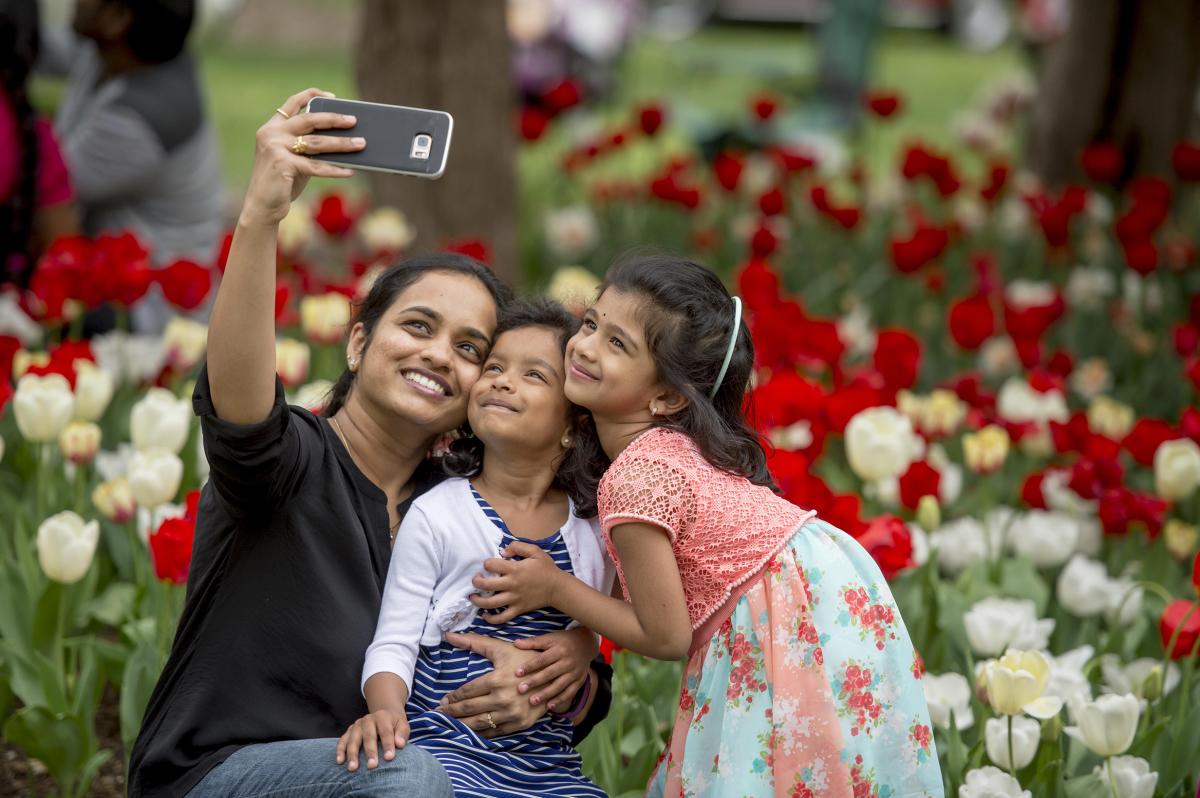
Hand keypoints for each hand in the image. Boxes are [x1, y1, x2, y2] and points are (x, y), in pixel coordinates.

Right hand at [241, 88, 364, 226]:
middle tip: (354, 120)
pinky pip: (316, 166)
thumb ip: (308, 146)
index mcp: (272, 127)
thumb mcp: (294, 159)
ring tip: (361, 144)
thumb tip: (342, 140)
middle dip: (334, 119)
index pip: (292, 103)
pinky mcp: (282, 165)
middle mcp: (271, 133)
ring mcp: (275, 147)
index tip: (333, 97)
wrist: (262, 206)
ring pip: (316, 143)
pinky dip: (335, 169)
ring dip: (342, 143)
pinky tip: (350, 171)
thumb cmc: (282, 183)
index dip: (312, 96)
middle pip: (309, 120)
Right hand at [335, 709, 408, 771]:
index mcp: (382, 717)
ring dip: (352, 754)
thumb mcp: (402, 725)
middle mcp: (368, 720)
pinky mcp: (349, 731)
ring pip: (353, 739)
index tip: (390, 758)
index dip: (388, 744)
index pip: (386, 731)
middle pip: (368, 736)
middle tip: (372, 766)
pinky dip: (340, 750)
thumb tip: (400, 744)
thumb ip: (402, 733)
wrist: (384, 715)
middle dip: (370, 751)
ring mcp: (357, 725)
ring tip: (353, 768)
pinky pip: (342, 740)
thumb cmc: (394, 725)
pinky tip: (340, 762)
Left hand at [438, 633, 547, 736]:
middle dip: (451, 712)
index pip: (467, 692)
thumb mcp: (500, 648)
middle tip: (439, 713)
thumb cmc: (524, 658)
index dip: (453, 697)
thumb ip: (474, 642)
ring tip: (449, 724)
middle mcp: (503, 699)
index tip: (443, 700)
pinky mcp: (520, 724)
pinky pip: (494, 732)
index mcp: (496, 680)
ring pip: (479, 723)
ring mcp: (512, 714)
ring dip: (461, 725)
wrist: (553, 675)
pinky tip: (470, 731)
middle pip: (469, 709)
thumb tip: (449, 635)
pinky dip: (480, 733)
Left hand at [470, 541, 562, 623]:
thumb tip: (502, 552)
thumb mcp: (535, 551)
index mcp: (515, 569)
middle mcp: (512, 585)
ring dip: (478, 601)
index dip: (486, 563)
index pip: (492, 565)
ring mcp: (514, 599)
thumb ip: (518, 547)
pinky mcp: (518, 609)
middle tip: (476, 580)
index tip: (488, 564)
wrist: (558, 588)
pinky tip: (485, 615)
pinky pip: (502, 617)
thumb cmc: (546, 568)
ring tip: (473, 596)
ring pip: (490, 603)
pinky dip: (491, 619)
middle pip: (486, 585)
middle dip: (476, 582)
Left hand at [512, 626, 597, 711]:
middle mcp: (567, 662)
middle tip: (521, 689)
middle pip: (550, 673)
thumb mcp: (550, 638)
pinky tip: (548, 706)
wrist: (586, 644)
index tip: (517, 673)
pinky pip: (570, 692)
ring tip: (532, 701)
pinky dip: (560, 699)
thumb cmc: (563, 641)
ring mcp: (574, 672)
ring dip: (546, 694)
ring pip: (559, 685)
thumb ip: (533, 642)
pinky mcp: (579, 681)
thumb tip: (515, 643)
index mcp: (559, 650)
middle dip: (535, 682)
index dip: (530, 666)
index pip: (542, 659)